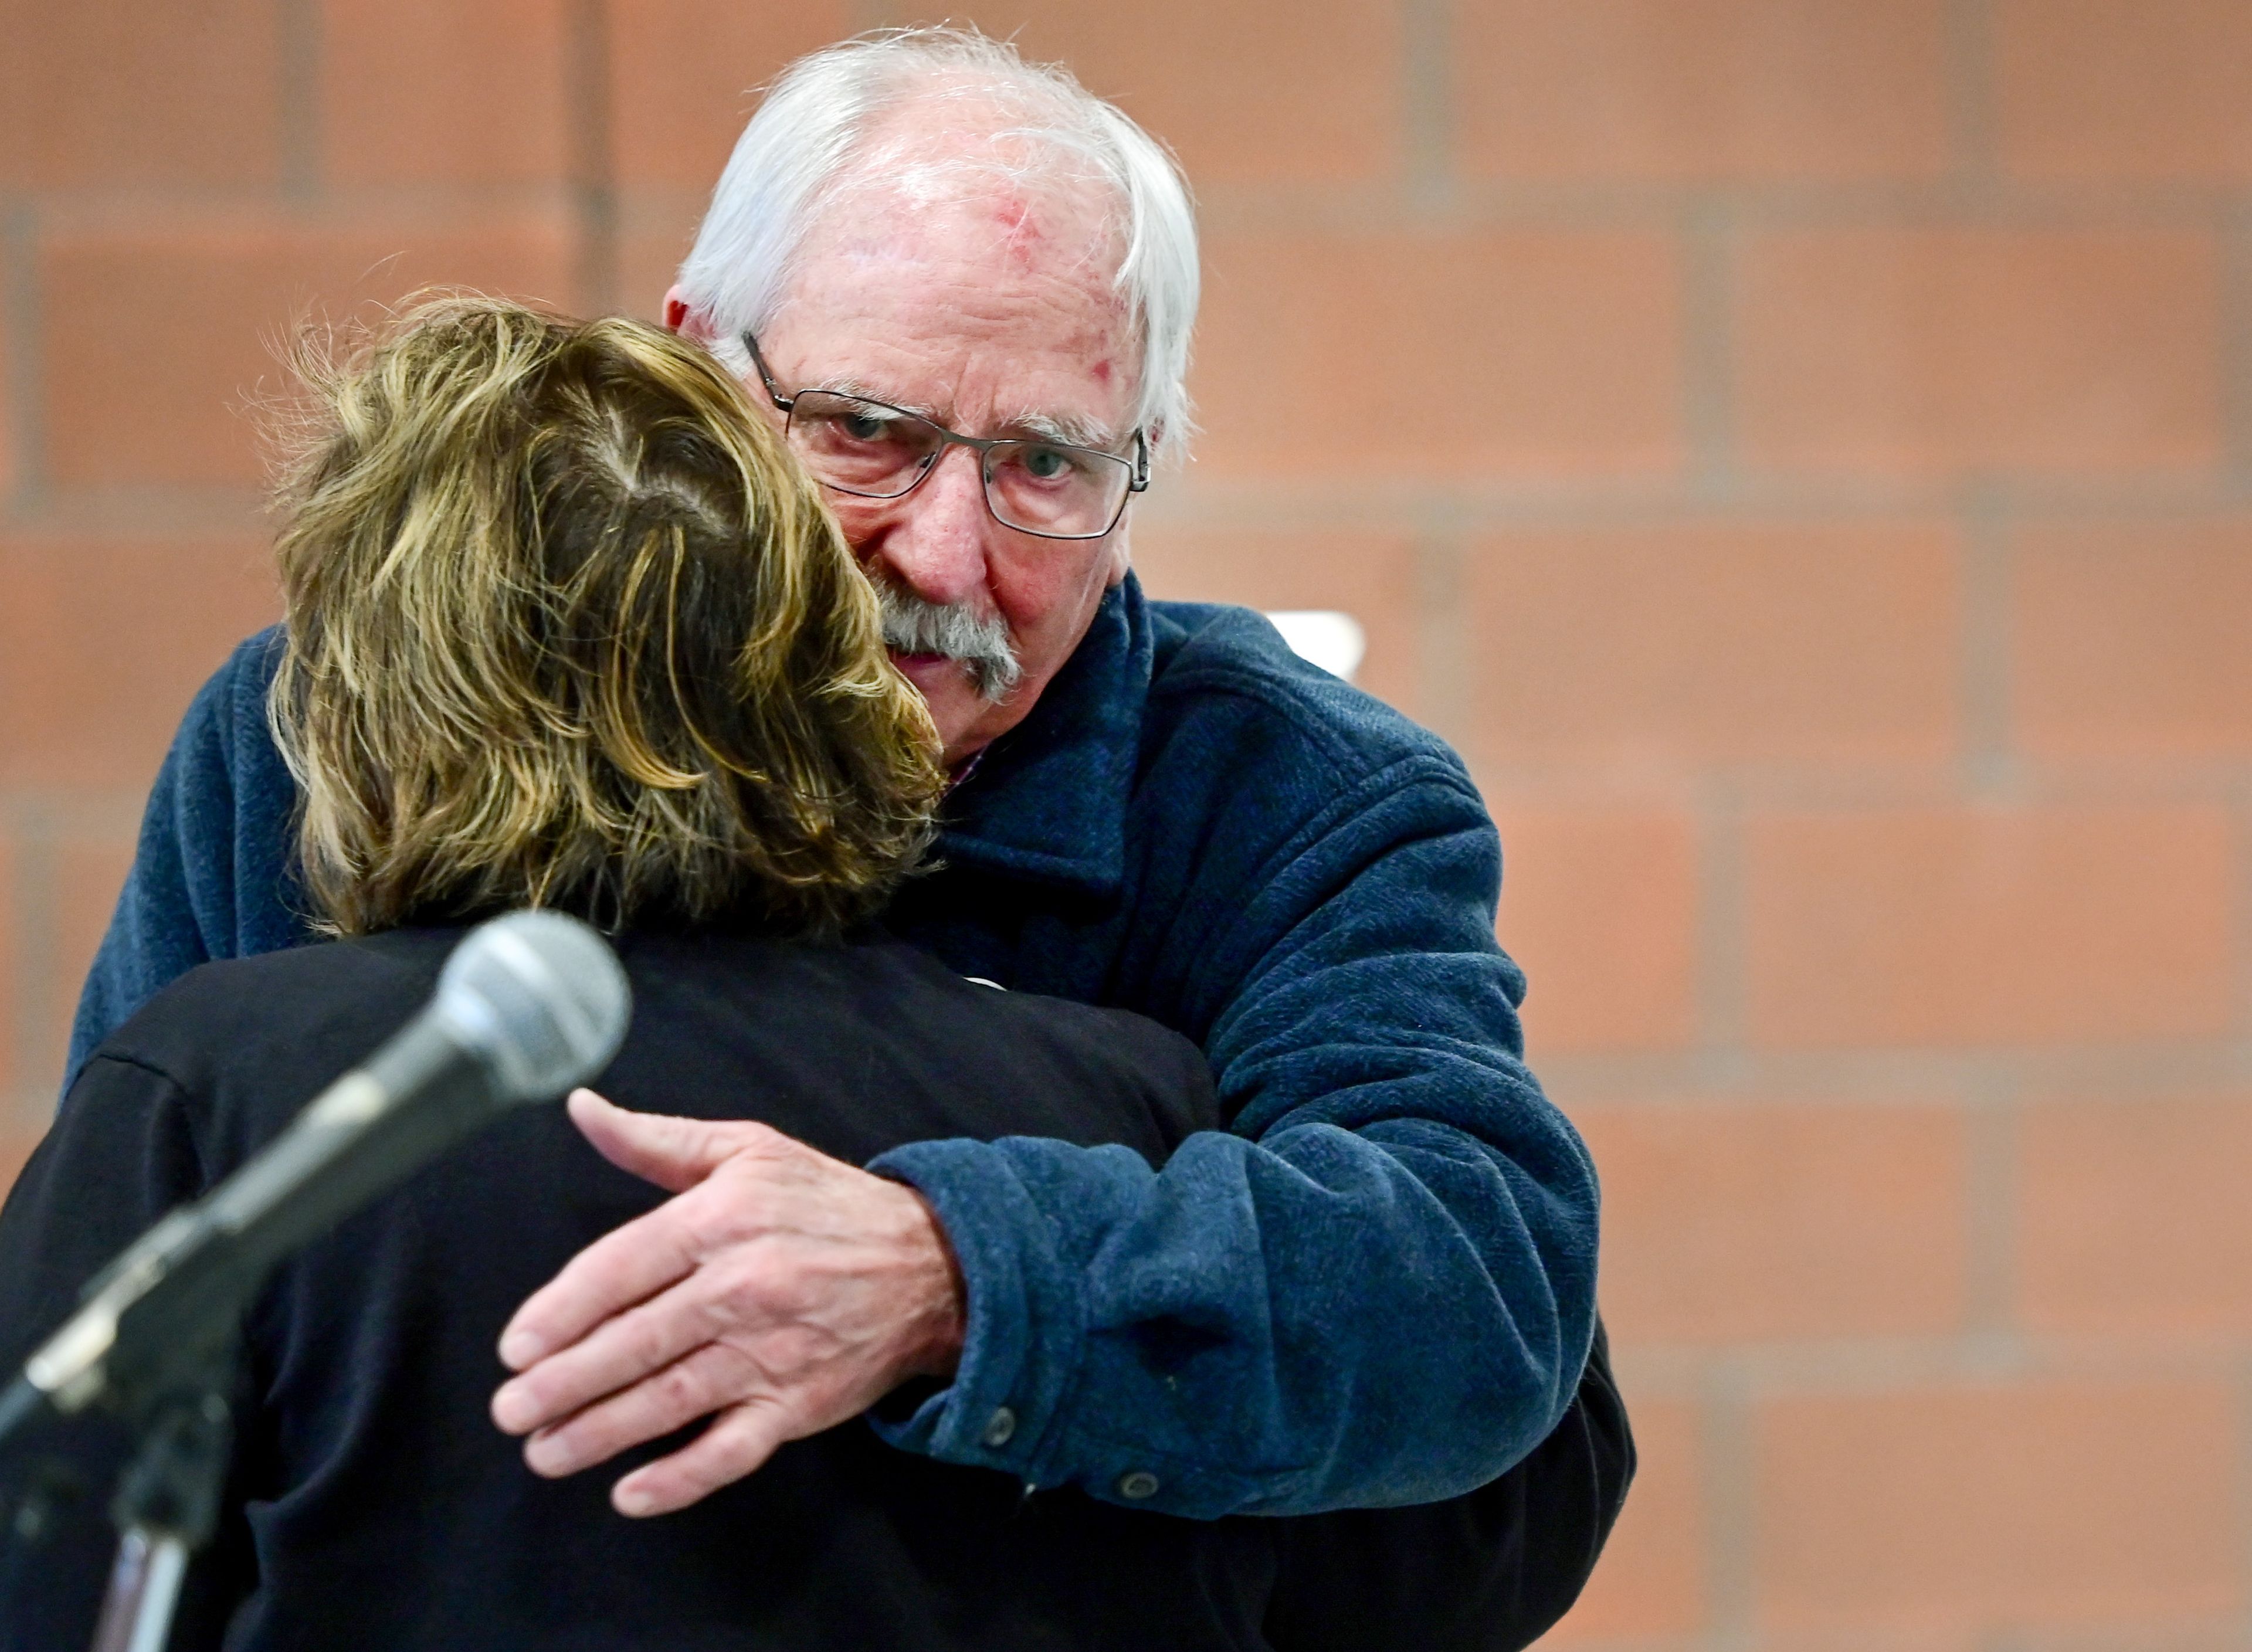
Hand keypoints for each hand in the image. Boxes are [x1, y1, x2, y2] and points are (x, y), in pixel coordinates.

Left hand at [490, 1089, 965, 1516]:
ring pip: (671, 1399)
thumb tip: (582, 1109)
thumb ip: (657, 1140)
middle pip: (635, 1341)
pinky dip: (682, 1477)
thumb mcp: (748, 1151)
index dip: (561, 1311)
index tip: (517, 1347)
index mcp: (722, 1217)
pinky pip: (733, 1449)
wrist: (936, 1263)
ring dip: (599, 1432)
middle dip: (564, 1382)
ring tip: (544, 1452)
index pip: (621, 1268)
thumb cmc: (827, 1204)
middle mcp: (745, 1284)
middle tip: (511, 1410)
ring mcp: (773, 1350)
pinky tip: (632, 1493)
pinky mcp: (800, 1402)